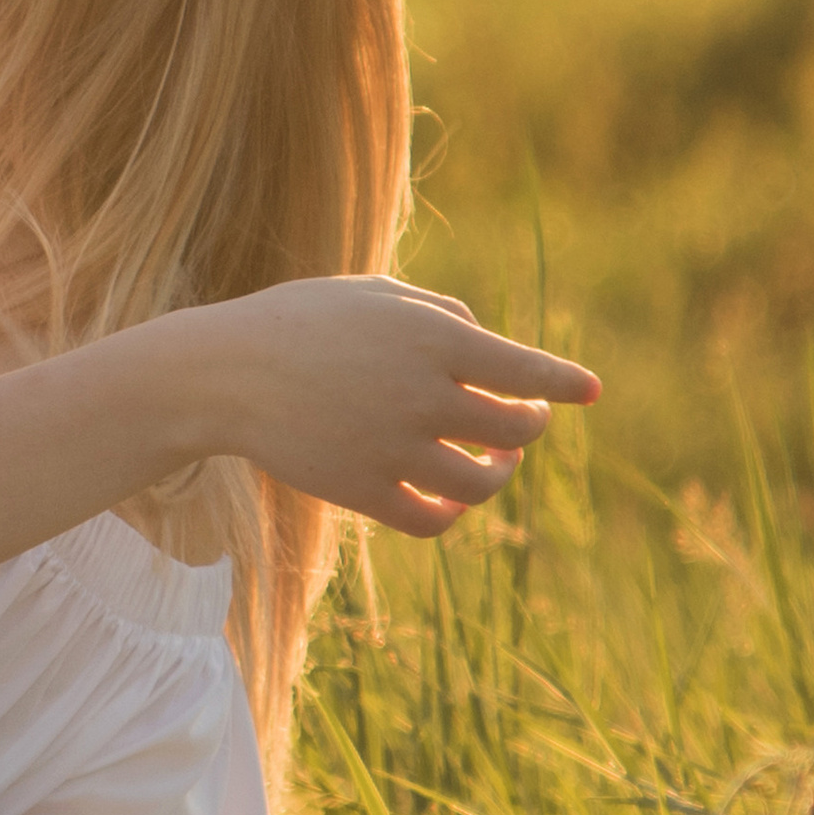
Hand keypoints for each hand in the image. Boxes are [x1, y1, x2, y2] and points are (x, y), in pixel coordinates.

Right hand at [198, 277, 598, 534]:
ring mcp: (394, 450)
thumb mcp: (375, 294)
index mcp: (433, 339)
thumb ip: (441, 314)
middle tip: (519, 419)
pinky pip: (434, 520)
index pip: (526, 370)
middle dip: (527, 426)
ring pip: (481, 483)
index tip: (589, 391)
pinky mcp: (364, 492)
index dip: (564, 384)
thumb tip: (490, 349)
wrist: (224, 375)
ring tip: (490, 463)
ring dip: (497, 474)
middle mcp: (423, 396)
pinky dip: (453, 513)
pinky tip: (451, 498)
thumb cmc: (300, 322)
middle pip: (514, 431)